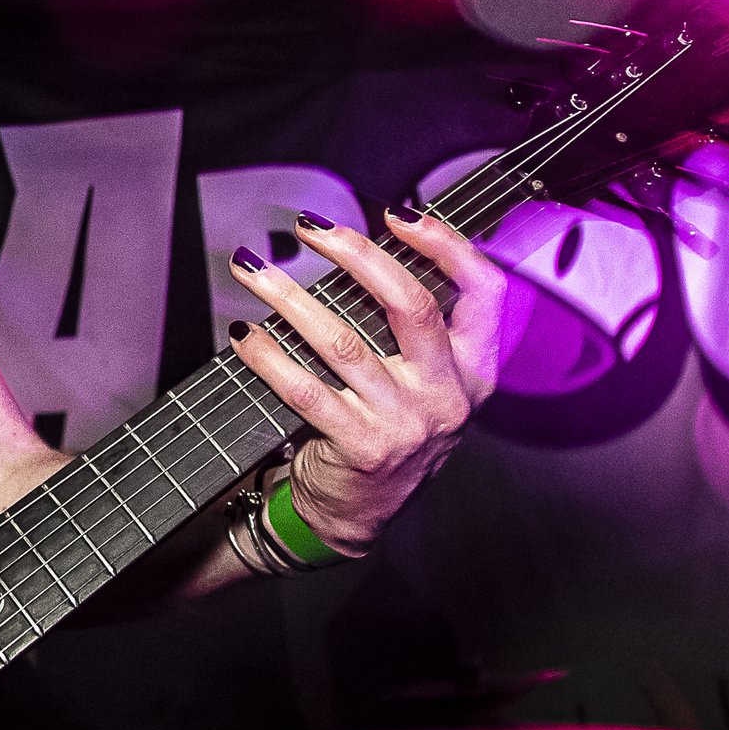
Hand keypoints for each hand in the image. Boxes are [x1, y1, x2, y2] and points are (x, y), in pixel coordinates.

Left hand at [226, 205, 504, 553]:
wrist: (359, 515)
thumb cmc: (387, 433)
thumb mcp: (424, 384)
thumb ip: (412, 328)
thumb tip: (362, 250)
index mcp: (473, 371)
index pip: (484, 293)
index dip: (448, 245)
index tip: (400, 214)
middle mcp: (447, 395)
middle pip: (412, 305)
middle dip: (356, 253)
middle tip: (311, 228)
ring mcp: (406, 424)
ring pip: (343, 341)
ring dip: (289, 296)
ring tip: (253, 270)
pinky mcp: (362, 447)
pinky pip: (305, 388)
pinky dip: (268, 355)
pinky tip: (245, 334)